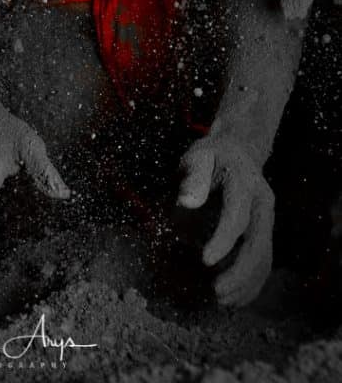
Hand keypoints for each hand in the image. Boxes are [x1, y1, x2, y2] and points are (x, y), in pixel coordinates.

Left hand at [177, 134, 273, 306]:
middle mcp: (262, 203)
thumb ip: (193, 177)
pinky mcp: (265, 232)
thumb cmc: (210, 156)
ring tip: (222, 300)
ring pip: (264, 257)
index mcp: (245, 182)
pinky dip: (252, 283)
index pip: (237, 216)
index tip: (204, 261)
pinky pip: (264, 261)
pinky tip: (235, 298)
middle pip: (257, 243)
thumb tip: (186, 202)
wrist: (237, 151)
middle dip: (239, 271)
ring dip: (246, 283)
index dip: (223, 240)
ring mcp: (267, 219)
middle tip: (215, 292)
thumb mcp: (197, 156)